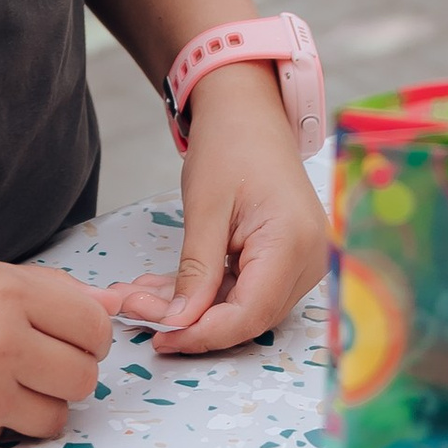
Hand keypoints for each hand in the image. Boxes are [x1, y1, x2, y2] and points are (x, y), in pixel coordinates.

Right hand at [0, 252, 112, 447]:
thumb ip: (47, 293)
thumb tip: (114, 306)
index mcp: (7, 294)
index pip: (93, 327)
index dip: (87, 336)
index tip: (68, 338)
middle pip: (83, 378)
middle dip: (66, 374)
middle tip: (33, 362)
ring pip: (55, 418)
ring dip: (37, 406)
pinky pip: (9, 439)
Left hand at [112, 64, 325, 357]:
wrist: (248, 110)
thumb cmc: (229, 145)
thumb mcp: (205, 208)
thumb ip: (195, 272)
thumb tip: (178, 324)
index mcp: (293, 243)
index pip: (249, 314)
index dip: (202, 334)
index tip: (158, 336)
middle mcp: (310, 260)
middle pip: (248, 316)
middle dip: (191, 319)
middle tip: (138, 310)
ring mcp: (303, 260)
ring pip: (245, 307)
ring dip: (194, 306)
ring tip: (143, 294)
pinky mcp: (289, 258)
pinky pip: (248, 288)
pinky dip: (209, 290)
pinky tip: (168, 286)